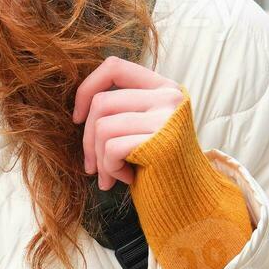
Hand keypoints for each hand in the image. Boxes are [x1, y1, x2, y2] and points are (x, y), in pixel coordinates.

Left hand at [71, 55, 184, 191]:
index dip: (87, 89)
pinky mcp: (161, 143)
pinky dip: (111, 168)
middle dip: (87, 140)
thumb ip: (123, 109)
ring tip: (111, 175)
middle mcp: (169, 97)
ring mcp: (167, 118)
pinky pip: (111, 148)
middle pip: (102, 103)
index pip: (114, 67)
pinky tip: (127, 178)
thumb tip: (79, 112)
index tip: (78, 117)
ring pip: (102, 127)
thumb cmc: (159, 166)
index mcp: (164, 87)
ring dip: (99, 159)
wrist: (191, 200)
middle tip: (92, 166)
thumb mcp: (143, 127)